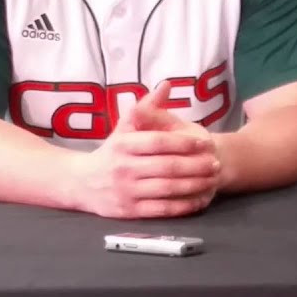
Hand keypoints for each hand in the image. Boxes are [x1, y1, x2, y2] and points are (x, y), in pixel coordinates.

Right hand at [70, 82, 221, 218]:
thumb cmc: (112, 152)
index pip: (158, 142)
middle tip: (216, 163)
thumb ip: (147, 107)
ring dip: (194, 185)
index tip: (204, 142)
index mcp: (123, 145)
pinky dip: (183, 206)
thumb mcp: (124, 128)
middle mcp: (123, 169)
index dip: (184, 142)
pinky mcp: (130, 212)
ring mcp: (126, 192)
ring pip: (167, 189)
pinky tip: (199, 200)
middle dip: (196, 165)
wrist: (80, 183)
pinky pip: (162, 210)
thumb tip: (167, 84)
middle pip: (167, 167)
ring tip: (213, 179)